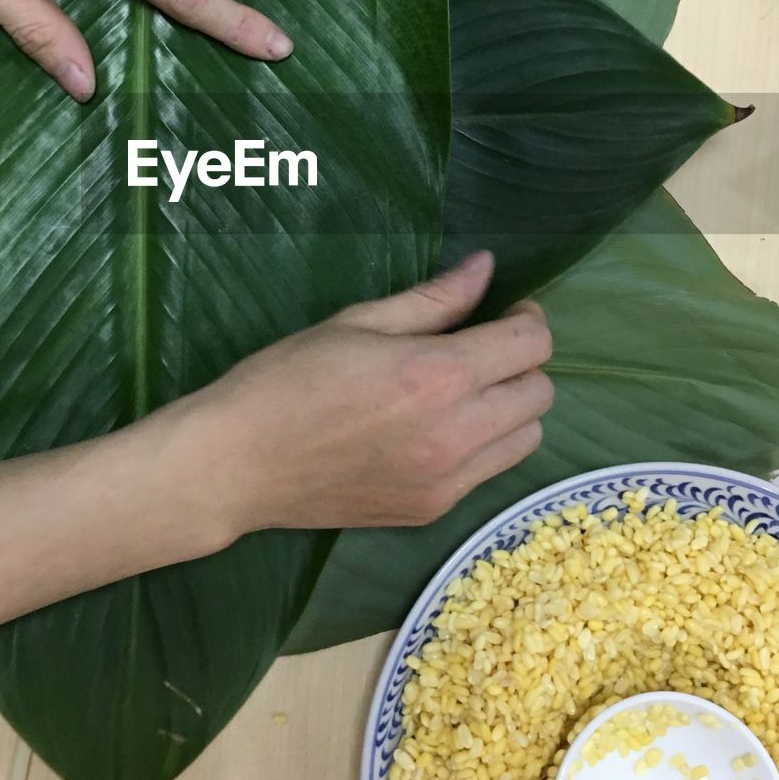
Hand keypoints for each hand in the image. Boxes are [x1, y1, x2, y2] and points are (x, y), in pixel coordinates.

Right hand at [187, 252, 553, 531]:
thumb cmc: (287, 378)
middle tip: (481, 348)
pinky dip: (482, 446)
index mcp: (438, 376)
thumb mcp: (357, 322)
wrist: (238, 464)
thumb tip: (486, 268)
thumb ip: (433, 299)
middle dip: (521, 363)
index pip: (531, 346)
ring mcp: (448, 481)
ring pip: (526, 440)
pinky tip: (437, 429)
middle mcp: (457, 434)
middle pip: (541, 395)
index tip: (505, 311)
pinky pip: (489, 473)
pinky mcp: (432, 511)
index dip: (527, 320)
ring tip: (465, 391)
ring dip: (510, 408)